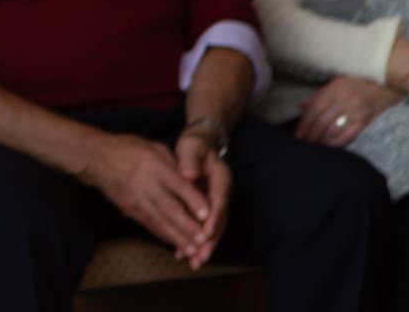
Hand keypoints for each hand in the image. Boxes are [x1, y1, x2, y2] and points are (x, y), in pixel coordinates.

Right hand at [80, 132, 218, 262]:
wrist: (95, 158)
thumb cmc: (128, 149)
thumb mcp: (153, 147)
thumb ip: (173, 163)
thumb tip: (193, 179)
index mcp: (154, 165)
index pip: (178, 185)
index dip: (193, 200)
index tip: (207, 214)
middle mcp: (146, 184)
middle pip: (169, 208)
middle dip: (187, 226)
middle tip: (203, 241)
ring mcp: (136, 198)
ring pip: (159, 221)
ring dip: (176, 237)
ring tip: (192, 250)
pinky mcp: (128, 208)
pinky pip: (147, 224)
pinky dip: (161, 235)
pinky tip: (173, 243)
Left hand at [171, 130, 232, 269]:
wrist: (199, 145)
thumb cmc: (194, 146)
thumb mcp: (192, 148)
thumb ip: (190, 161)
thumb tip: (187, 174)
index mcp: (222, 179)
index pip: (219, 202)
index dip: (213, 219)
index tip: (205, 234)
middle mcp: (223, 194)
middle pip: (219, 221)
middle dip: (210, 242)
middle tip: (200, 258)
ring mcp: (217, 203)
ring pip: (213, 228)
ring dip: (204, 247)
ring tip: (194, 262)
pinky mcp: (209, 209)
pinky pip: (204, 227)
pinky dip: (197, 240)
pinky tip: (186, 253)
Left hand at [295, 75, 403, 146]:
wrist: (387, 86)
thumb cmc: (358, 84)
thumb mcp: (338, 83)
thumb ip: (320, 95)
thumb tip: (301, 107)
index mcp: (335, 87)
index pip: (315, 108)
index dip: (304, 123)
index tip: (298, 133)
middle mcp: (345, 99)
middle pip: (322, 120)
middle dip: (311, 134)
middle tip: (304, 143)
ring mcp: (356, 111)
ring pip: (334, 129)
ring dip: (321, 140)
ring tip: (314, 146)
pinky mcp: (366, 121)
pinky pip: (348, 135)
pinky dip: (337, 142)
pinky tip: (329, 146)